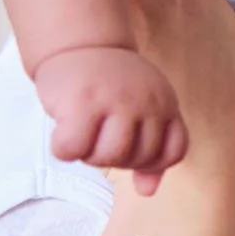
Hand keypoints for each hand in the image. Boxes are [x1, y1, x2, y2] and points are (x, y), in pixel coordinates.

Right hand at [34, 46, 186, 195]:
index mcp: (166, 104)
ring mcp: (115, 101)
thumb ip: (152, 148)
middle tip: (98, 134)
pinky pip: (72, 149)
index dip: (149, 162)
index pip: (171, 153)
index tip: (128, 147)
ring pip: (107, 158)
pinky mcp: (81, 102)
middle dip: (113, 157)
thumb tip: (148, 191)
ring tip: (83, 132)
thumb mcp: (143, 109)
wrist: (80, 44)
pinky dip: (63, 149)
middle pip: (135, 159)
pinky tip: (63, 131)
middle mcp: (146, 102)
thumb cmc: (111, 84)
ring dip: (88, 154)